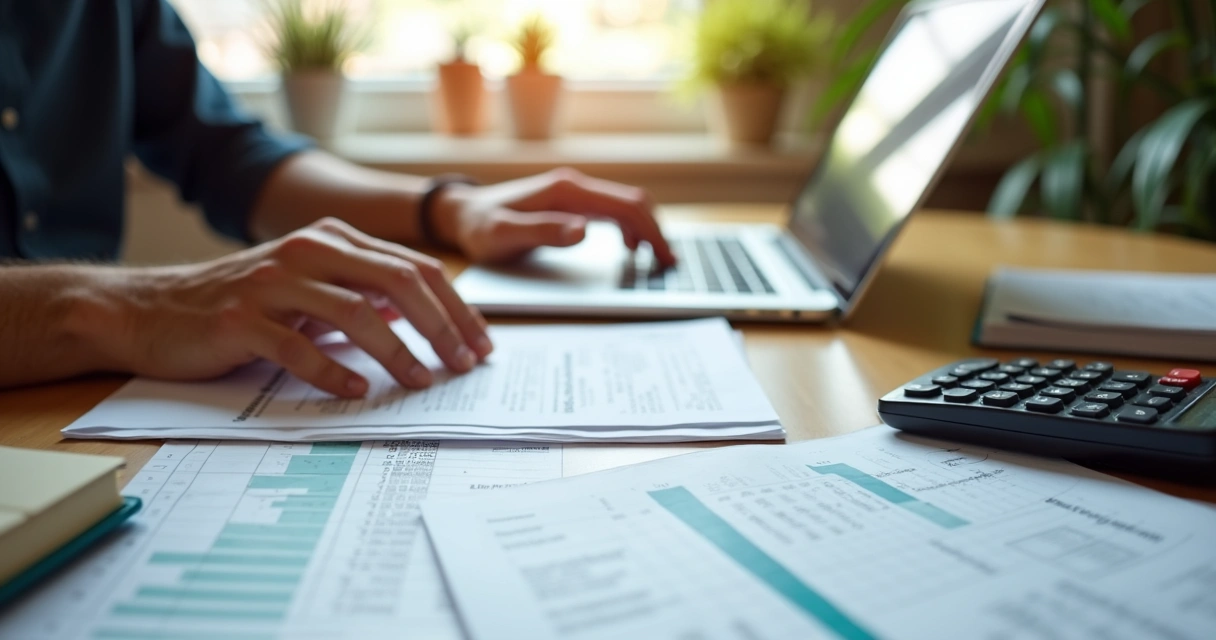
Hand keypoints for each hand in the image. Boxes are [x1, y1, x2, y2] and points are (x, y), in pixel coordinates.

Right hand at [91, 218, 491, 397]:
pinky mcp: (241, 318)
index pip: (414, 268)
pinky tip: (357, 392)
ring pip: (357, 312)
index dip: (455, 308)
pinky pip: (299, 348)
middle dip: (441, 327)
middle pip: (398, 282)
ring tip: (421, 382)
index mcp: (333, 239)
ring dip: (398, 352)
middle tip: (464, 365)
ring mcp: (273, 282)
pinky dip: (334, 373)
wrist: (152, 310)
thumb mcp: (309, 286)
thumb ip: (361, 291)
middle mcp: (308, 250)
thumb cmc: (242, 303)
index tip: (480, 344)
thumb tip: (420, 313)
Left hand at [433, 168, 676, 265]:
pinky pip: (611, 211)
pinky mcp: (570, 202)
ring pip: (625, 205)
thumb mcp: (505, 235)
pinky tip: (630, 248)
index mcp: (567, 191)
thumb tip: (584, 230)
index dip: (651, 232)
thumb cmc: (480, 227)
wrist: (461, 214)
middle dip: (656, 231)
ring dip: (646, 228)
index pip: (625, 206)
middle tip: (669, 264)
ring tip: (656, 259)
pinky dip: (630, 228)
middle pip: (632, 202)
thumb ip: (543, 232)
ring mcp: (574, 192)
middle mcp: (575, 186)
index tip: (663, 259)